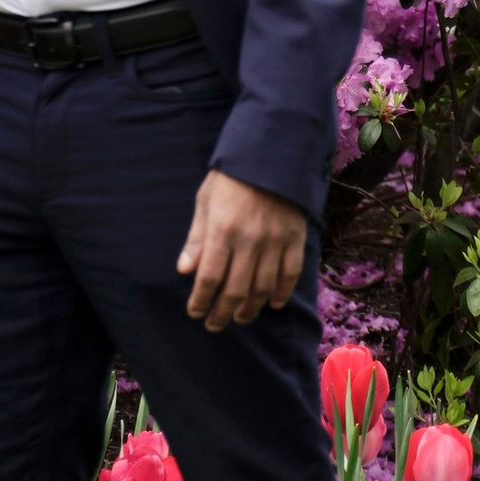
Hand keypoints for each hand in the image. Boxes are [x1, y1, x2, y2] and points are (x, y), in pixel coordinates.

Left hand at [177, 169, 306, 330]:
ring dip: (250, 309)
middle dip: (222, 313)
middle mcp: (249, 240)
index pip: (209, 277)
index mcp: (222, 230)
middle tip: (214, 325)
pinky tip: (273, 304)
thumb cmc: (231, 178)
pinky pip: (290, 274)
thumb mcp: (205, 202)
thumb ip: (196, 238)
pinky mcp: (295, 238)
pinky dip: (282, 293)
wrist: (271, 155)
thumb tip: (184, 271)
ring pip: (263, 288)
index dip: (200, 300)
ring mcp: (275, 241)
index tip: (195, 313)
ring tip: (240, 318)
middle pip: (235, 290)